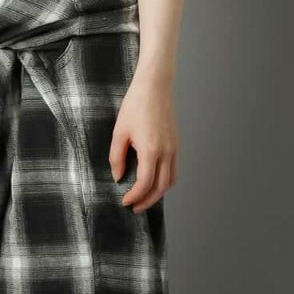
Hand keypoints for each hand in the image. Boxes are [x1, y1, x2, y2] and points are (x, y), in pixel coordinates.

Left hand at [109, 74, 177, 212]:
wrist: (155, 86)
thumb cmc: (135, 106)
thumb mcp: (119, 132)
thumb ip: (117, 157)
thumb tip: (118, 176)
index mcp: (151, 150)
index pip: (145, 183)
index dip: (135, 196)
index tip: (125, 202)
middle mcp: (166, 152)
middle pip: (161, 187)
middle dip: (147, 201)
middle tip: (134, 207)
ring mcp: (174, 148)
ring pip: (171, 180)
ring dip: (158, 193)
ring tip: (144, 198)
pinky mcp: (176, 143)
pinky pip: (174, 169)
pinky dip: (165, 180)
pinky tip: (153, 181)